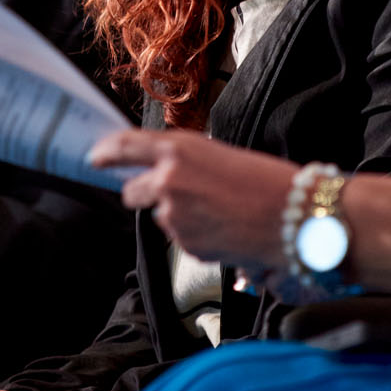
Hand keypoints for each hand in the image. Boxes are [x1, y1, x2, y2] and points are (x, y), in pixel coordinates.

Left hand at [88, 129, 296, 267]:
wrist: (294, 216)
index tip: (96, 158)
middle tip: (175, 194)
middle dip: (144, 195)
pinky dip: (195, 235)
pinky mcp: (185, 244)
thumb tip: (158, 170)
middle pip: (132, 191)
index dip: (106, 153)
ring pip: (160, 217)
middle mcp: (167, 179)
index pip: (125, 146)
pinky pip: (181, 238)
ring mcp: (173, 215)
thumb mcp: (218, 154)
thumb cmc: (266, 180)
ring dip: (178, 216)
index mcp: (177, 148)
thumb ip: (182, 160)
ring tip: (218, 211)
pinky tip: (223, 228)